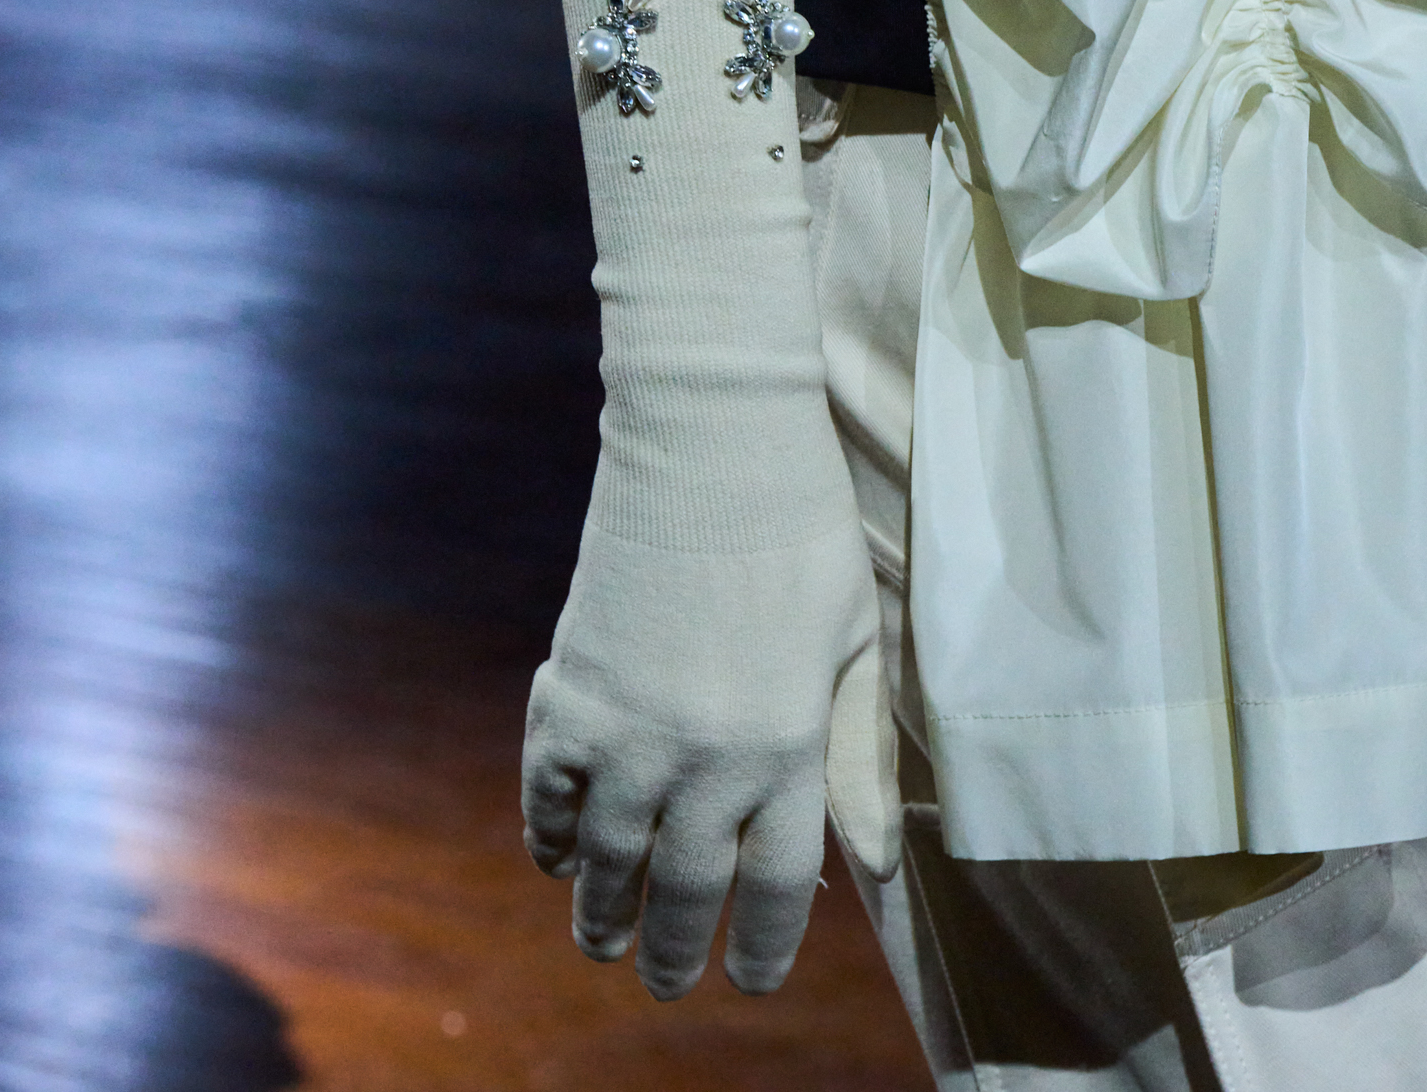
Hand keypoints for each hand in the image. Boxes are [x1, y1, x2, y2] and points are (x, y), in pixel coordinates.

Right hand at [522, 515, 895, 999]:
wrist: (709, 442)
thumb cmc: (800, 531)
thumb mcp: (853, 640)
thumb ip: (854, 750)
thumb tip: (880, 857)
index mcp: (788, 745)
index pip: (778, 888)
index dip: (764, 948)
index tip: (751, 980)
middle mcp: (707, 757)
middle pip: (687, 892)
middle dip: (676, 953)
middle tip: (665, 984)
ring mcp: (630, 728)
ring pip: (607, 860)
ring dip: (603, 912)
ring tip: (605, 941)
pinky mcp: (572, 690)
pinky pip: (547, 793)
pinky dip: (547, 835)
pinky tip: (557, 858)